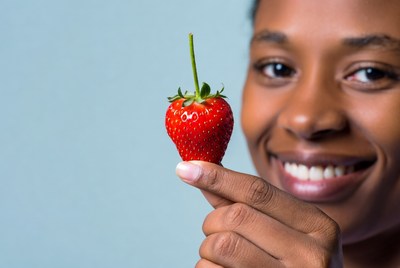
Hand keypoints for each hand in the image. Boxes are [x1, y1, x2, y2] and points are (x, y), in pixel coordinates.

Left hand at [176, 161, 342, 267]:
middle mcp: (311, 255)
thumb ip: (246, 203)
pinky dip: (207, 267)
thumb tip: (202, 171)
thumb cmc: (292, 261)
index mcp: (319, 226)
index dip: (218, 177)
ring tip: (221, 255)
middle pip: (236, 216)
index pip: (258, 191)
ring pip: (222, 245)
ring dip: (208, 247)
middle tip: (214, 230)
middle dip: (213, 220)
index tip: (186, 168)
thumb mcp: (284, 230)